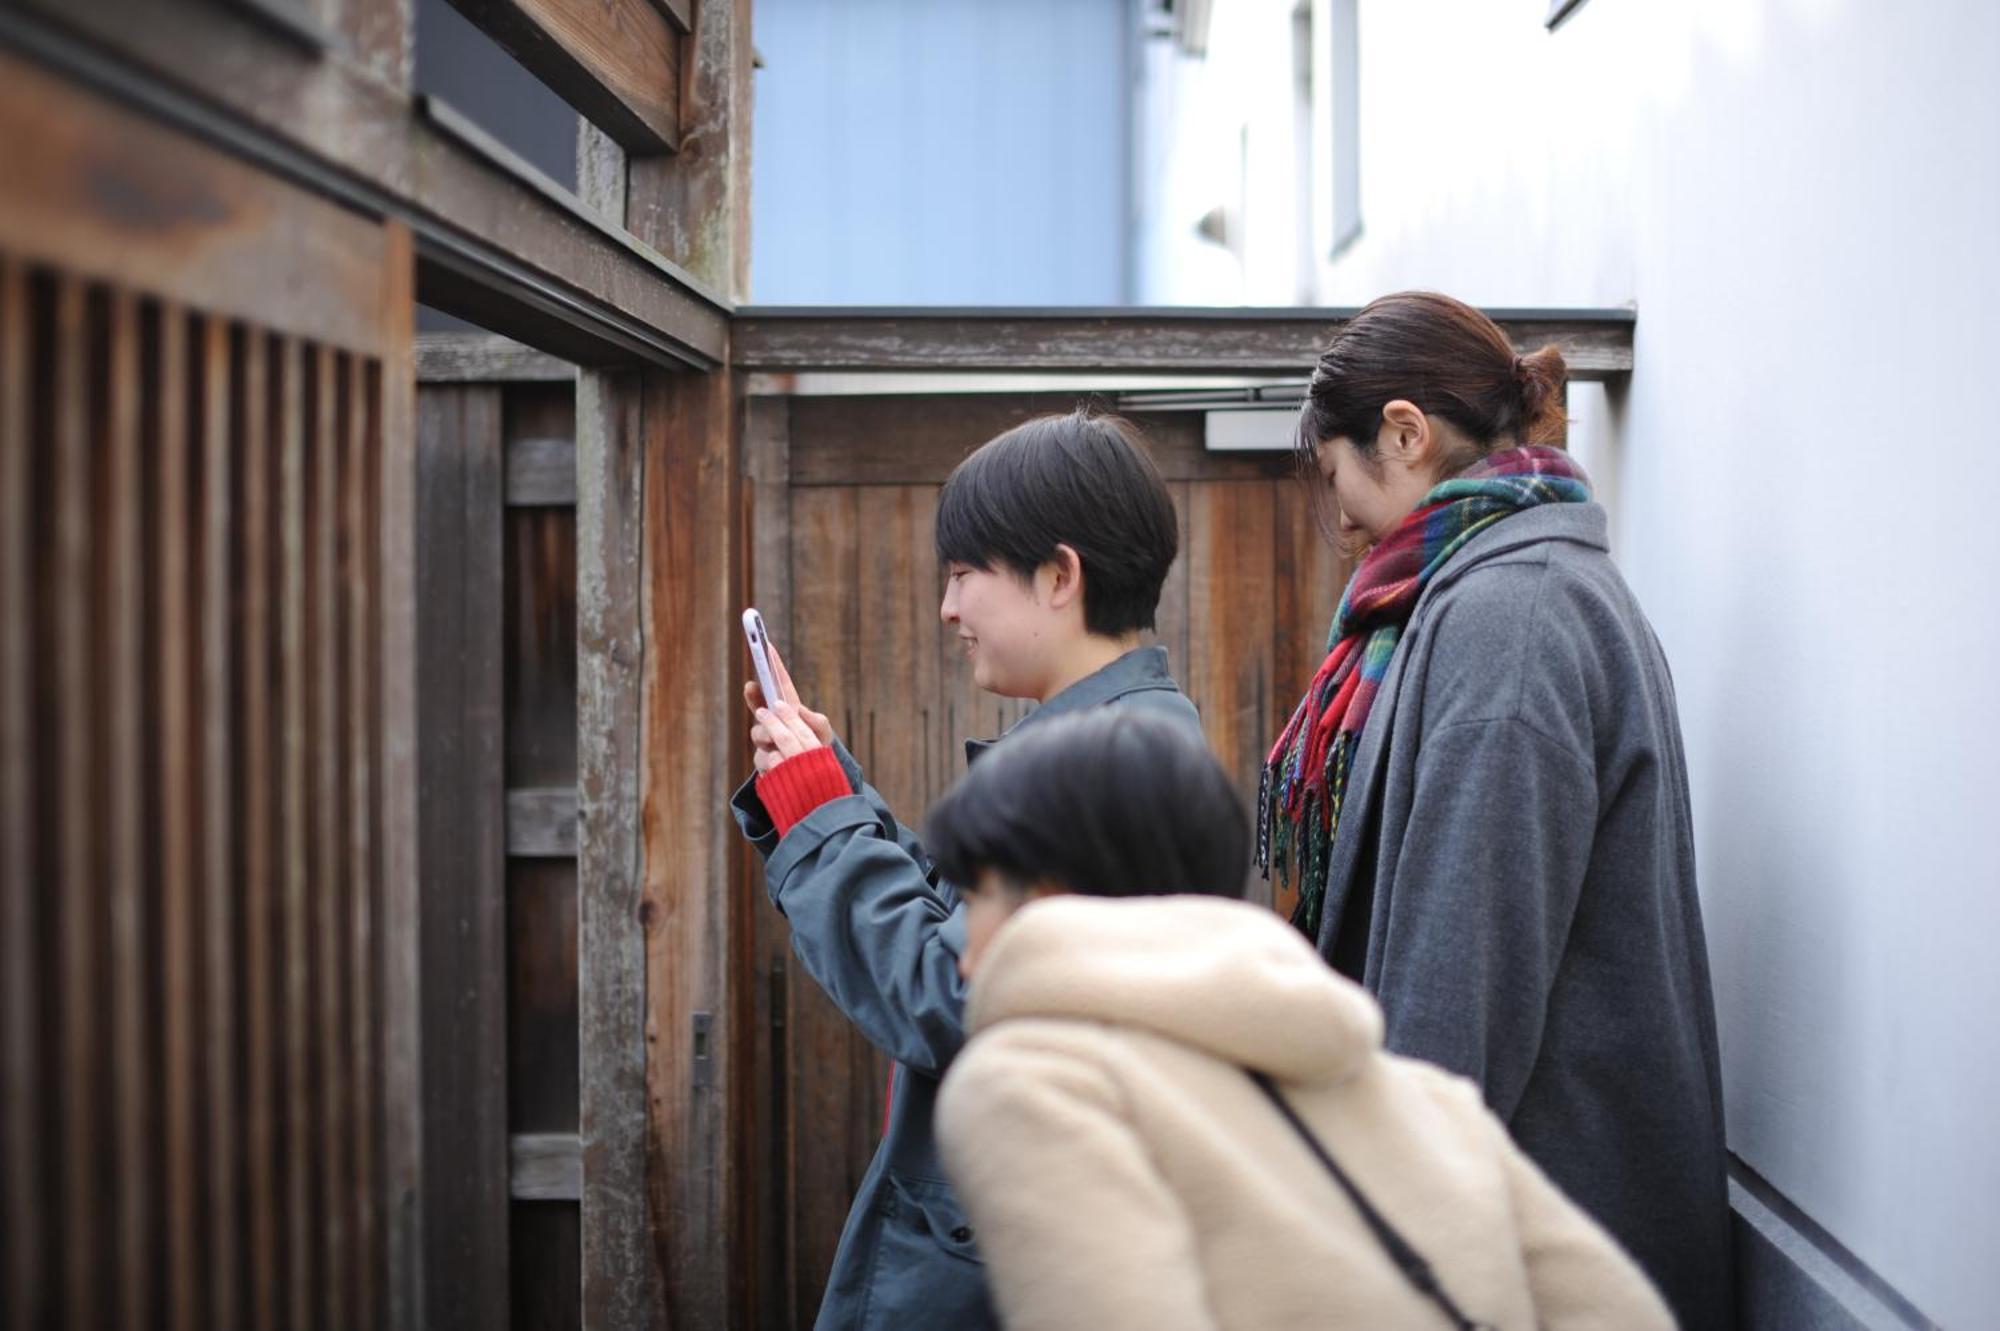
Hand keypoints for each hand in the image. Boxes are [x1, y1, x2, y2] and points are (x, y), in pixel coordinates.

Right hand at [745, 643, 832, 773]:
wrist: (814, 778)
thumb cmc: (818, 748)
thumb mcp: (823, 732)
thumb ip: (817, 720)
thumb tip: (797, 710)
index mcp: (789, 710)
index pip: (779, 685)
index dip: (772, 665)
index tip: (766, 646)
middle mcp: (774, 723)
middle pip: (759, 707)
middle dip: (754, 697)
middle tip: (751, 686)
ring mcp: (767, 742)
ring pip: (757, 733)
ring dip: (766, 735)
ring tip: (777, 741)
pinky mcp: (765, 762)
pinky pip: (761, 758)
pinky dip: (770, 759)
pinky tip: (779, 763)